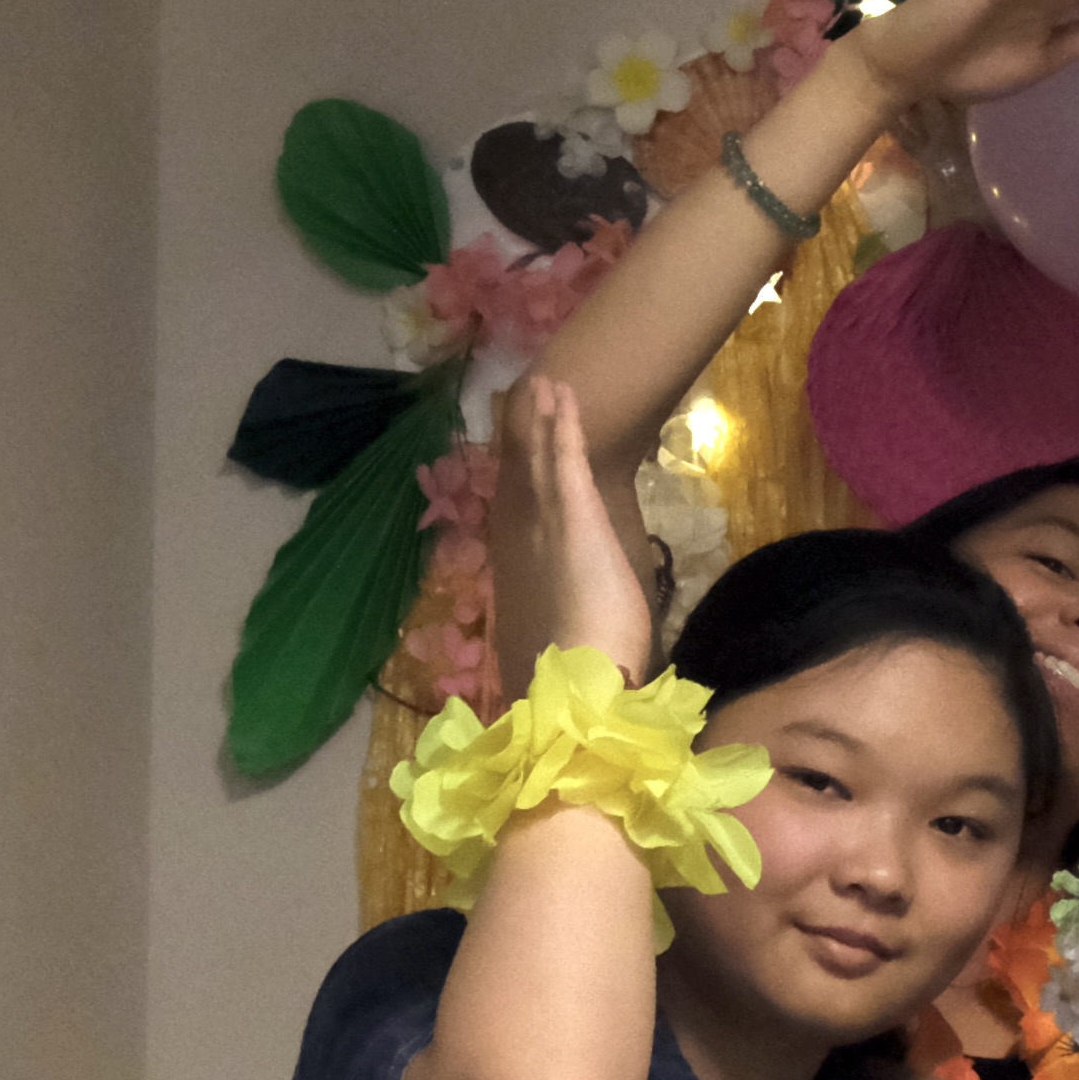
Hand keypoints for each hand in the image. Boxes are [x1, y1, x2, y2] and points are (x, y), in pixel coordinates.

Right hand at [486, 374, 656, 682]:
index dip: (511, 486)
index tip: (506, 460)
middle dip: (517, 442)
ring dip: (536, 421)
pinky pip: (563, 458)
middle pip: (516, 482)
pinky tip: (558, 392)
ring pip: (534, 462)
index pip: (513, 522)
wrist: (569, 696)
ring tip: (537, 384)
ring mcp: (541, 528)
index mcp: (519, 580)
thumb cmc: (571, 689)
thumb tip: (557, 644)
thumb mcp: (560, 654)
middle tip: (514, 403)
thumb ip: (555, 637)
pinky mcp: (572, 517)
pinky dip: (560, 424)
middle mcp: (519, 546)